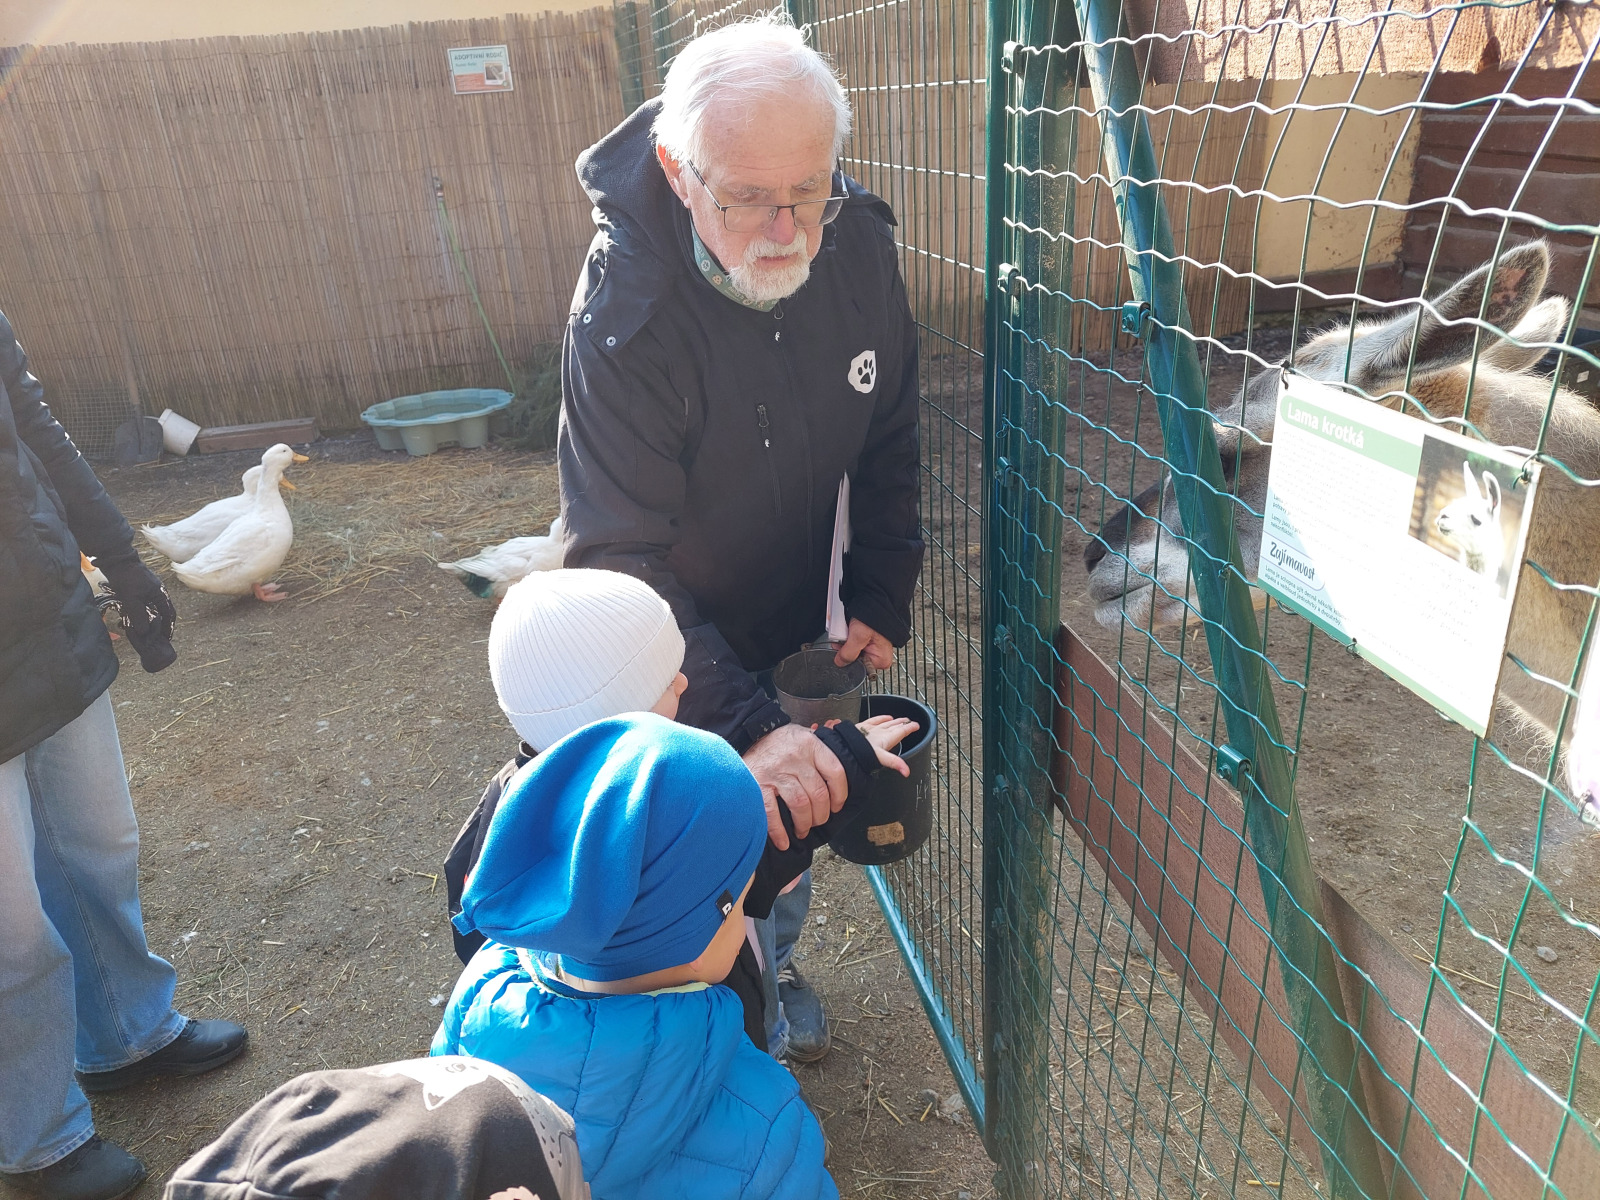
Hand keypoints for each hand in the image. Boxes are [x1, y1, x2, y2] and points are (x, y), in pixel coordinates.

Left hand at [96, 553, 177, 672]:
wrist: (116, 560)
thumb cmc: (127, 578)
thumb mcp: (132, 599)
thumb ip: (139, 616)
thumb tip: (144, 632)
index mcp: (160, 594)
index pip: (169, 614)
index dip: (168, 627)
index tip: (166, 638)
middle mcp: (156, 592)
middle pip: (159, 613)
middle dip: (155, 625)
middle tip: (150, 637)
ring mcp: (147, 590)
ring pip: (148, 609)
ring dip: (143, 620)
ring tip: (136, 630)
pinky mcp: (137, 588)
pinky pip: (139, 604)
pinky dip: (136, 613)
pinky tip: (127, 619)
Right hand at [741, 724, 847, 849]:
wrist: (747, 734)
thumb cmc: (780, 741)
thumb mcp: (804, 736)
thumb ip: (820, 752)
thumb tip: (837, 779)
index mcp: (811, 745)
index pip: (836, 772)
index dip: (840, 794)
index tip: (837, 806)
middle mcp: (795, 757)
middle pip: (818, 793)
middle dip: (821, 815)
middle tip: (818, 822)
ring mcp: (776, 771)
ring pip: (800, 804)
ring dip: (804, 823)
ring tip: (802, 830)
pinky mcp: (758, 783)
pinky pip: (772, 811)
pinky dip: (778, 830)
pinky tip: (783, 841)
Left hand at [833, 618, 893, 671]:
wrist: (876, 602)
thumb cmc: (875, 617)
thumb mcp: (858, 637)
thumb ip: (848, 653)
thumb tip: (840, 662)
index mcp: (881, 660)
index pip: (858, 668)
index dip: (847, 658)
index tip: (843, 648)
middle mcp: (879, 656)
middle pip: (854, 659)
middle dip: (846, 648)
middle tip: (845, 637)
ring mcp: (873, 648)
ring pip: (852, 651)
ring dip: (846, 642)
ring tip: (848, 631)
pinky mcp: (868, 641)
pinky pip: (854, 643)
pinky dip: (849, 637)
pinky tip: (849, 630)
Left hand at [852, 714, 918, 776]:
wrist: (846, 746)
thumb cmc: (861, 752)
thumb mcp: (881, 758)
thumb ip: (895, 763)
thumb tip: (906, 771)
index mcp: (886, 739)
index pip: (901, 731)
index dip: (910, 728)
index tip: (916, 725)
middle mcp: (880, 732)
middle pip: (895, 726)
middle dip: (904, 723)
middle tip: (910, 721)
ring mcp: (871, 729)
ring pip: (886, 723)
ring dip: (894, 721)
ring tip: (899, 719)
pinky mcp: (863, 726)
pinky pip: (875, 720)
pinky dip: (881, 718)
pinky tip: (883, 717)